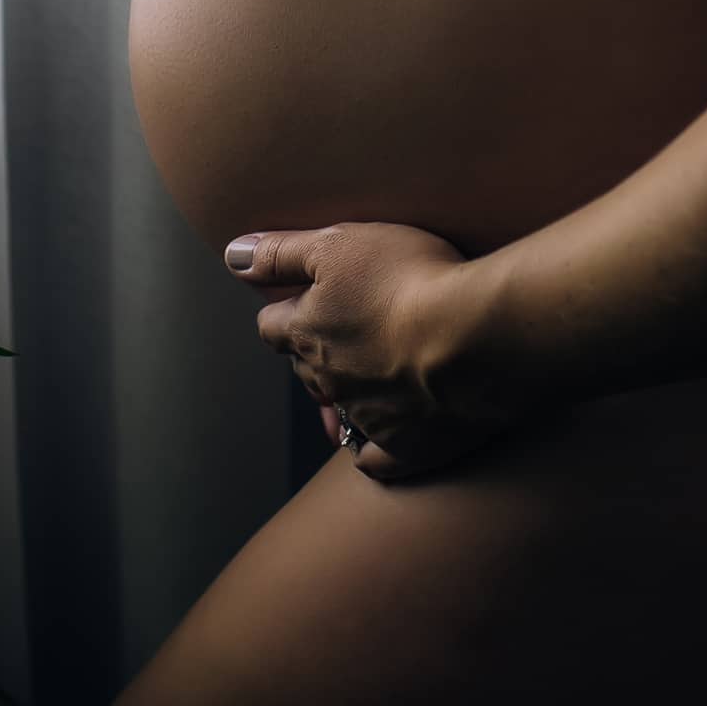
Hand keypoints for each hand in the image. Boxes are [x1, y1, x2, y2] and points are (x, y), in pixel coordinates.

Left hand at [226, 221, 520, 482]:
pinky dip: (373, 452)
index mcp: (308, 332)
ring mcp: (367, 417)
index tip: (300, 302)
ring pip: (340, 410)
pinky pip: (377, 461)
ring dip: (347, 395)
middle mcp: (329, 380)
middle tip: (340, 335)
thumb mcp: (339, 245)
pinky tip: (373, 447)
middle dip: (314, 353)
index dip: (285, 312)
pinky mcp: (408, 447)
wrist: (473, 338)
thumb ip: (283, 252)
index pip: (273, 326)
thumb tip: (233, 255)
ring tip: (362, 382)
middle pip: (305, 370)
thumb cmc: (409, 279)